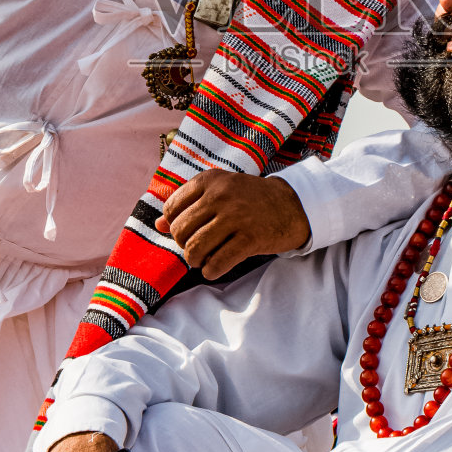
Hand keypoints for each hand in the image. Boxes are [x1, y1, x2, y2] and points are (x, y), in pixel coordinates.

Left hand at [155, 170, 309, 278]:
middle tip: (196, 248)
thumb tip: (159, 226)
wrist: (292, 205)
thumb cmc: (250, 199)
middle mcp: (221, 196)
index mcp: (210, 180)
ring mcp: (236, 217)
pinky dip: (211, 270)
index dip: (175, 225)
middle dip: (184, 245)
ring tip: (203, 260)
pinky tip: (214, 267)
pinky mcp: (250, 238)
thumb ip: (188, 206)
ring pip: (194, 249)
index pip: (171, 208)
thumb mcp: (219, 192)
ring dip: (195, 261)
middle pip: (180, 231)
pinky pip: (217, 263)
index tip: (187, 231)